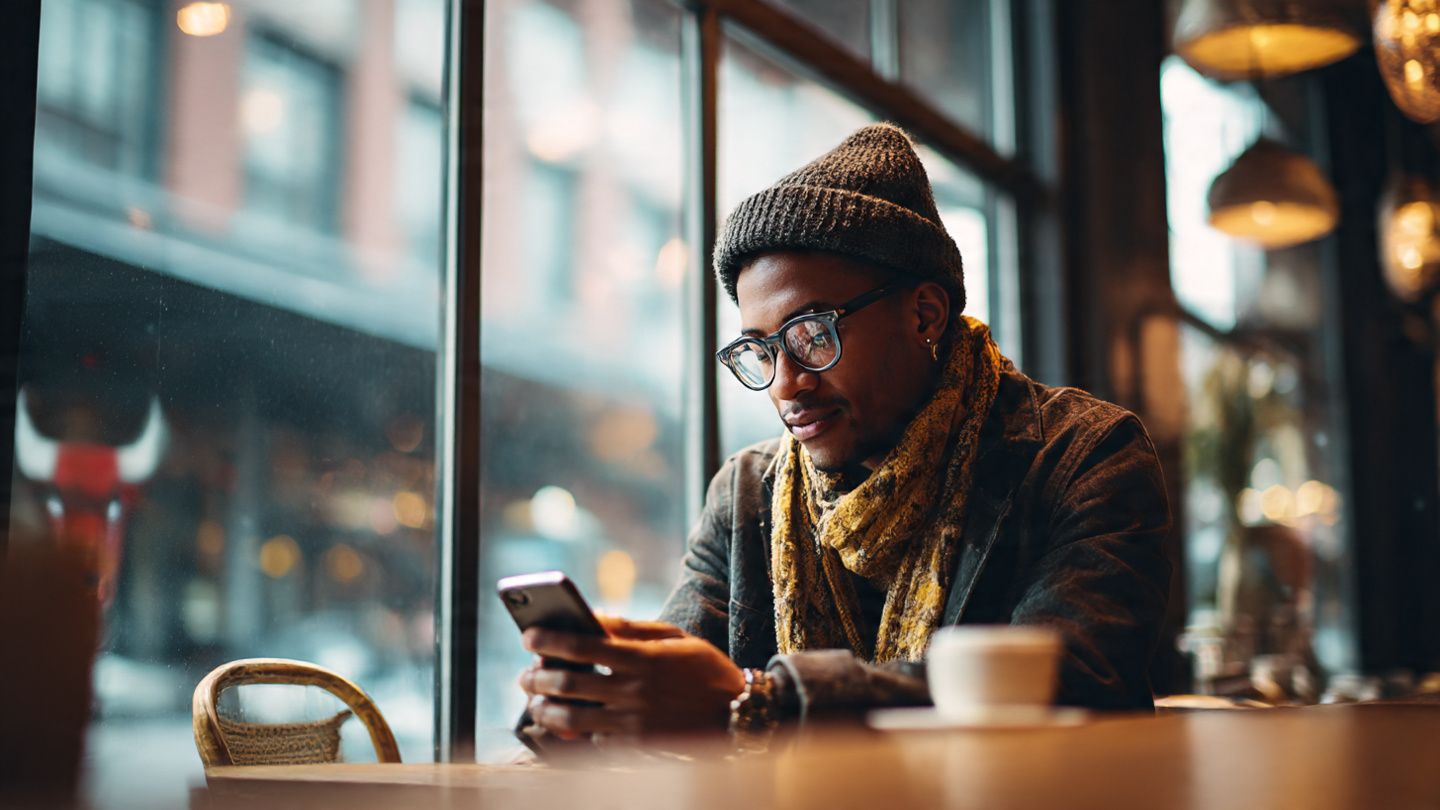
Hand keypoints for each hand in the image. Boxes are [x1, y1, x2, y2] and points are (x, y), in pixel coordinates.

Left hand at [516, 616, 744, 740]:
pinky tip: (572, 725)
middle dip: (537, 679)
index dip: (549, 640)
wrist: (737, 713)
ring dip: (546, 711)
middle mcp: (634, 691)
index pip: (581, 646)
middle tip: (525, 676)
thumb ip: (630, 629)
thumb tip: (591, 618)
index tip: (527, 636)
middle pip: (569, 685)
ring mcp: (634, 722)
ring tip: (537, 705)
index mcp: (642, 658)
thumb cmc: (703, 668)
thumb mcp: (673, 637)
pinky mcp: (638, 746)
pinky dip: (580, 732)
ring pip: (573, 719)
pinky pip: (596, 741)